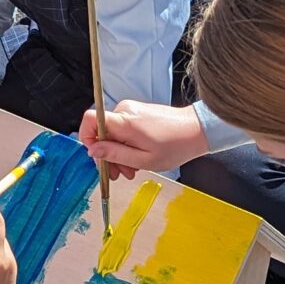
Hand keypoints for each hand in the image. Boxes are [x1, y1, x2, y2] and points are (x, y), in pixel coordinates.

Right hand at [81, 100, 209, 178]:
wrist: (197, 130)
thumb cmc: (175, 146)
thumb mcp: (143, 159)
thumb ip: (115, 154)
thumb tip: (93, 151)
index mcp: (125, 121)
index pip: (90, 119)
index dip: (87, 138)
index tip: (97, 156)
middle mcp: (125, 110)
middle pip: (101, 131)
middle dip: (107, 154)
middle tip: (119, 173)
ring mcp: (132, 110)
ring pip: (112, 133)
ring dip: (118, 152)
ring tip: (132, 169)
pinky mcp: (138, 113)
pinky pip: (122, 129)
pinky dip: (126, 145)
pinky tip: (137, 158)